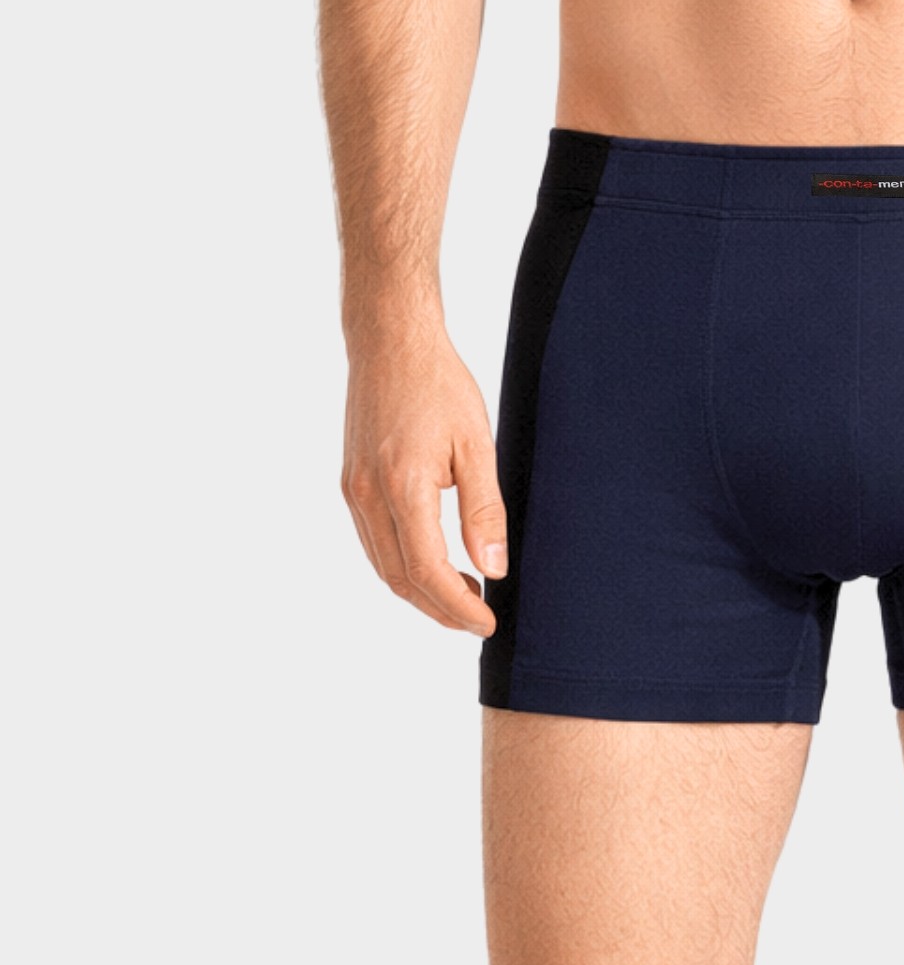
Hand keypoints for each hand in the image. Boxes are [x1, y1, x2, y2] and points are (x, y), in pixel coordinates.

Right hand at [342, 321, 506, 635]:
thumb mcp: (476, 442)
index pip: (427, 570)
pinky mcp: (349, 483)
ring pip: (382, 566)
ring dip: (419, 592)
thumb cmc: (438, 383)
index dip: (457, 606)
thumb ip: (484, 509)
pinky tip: (431, 562)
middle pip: (399, 579)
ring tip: (462, 596)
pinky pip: (373, 542)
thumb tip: (492, 568)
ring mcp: (352, 490)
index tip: (486, 622)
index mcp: (402, 485)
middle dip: (439, 609)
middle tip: (478, 619)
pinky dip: (400, 565)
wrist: (390, 342)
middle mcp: (367, 495)